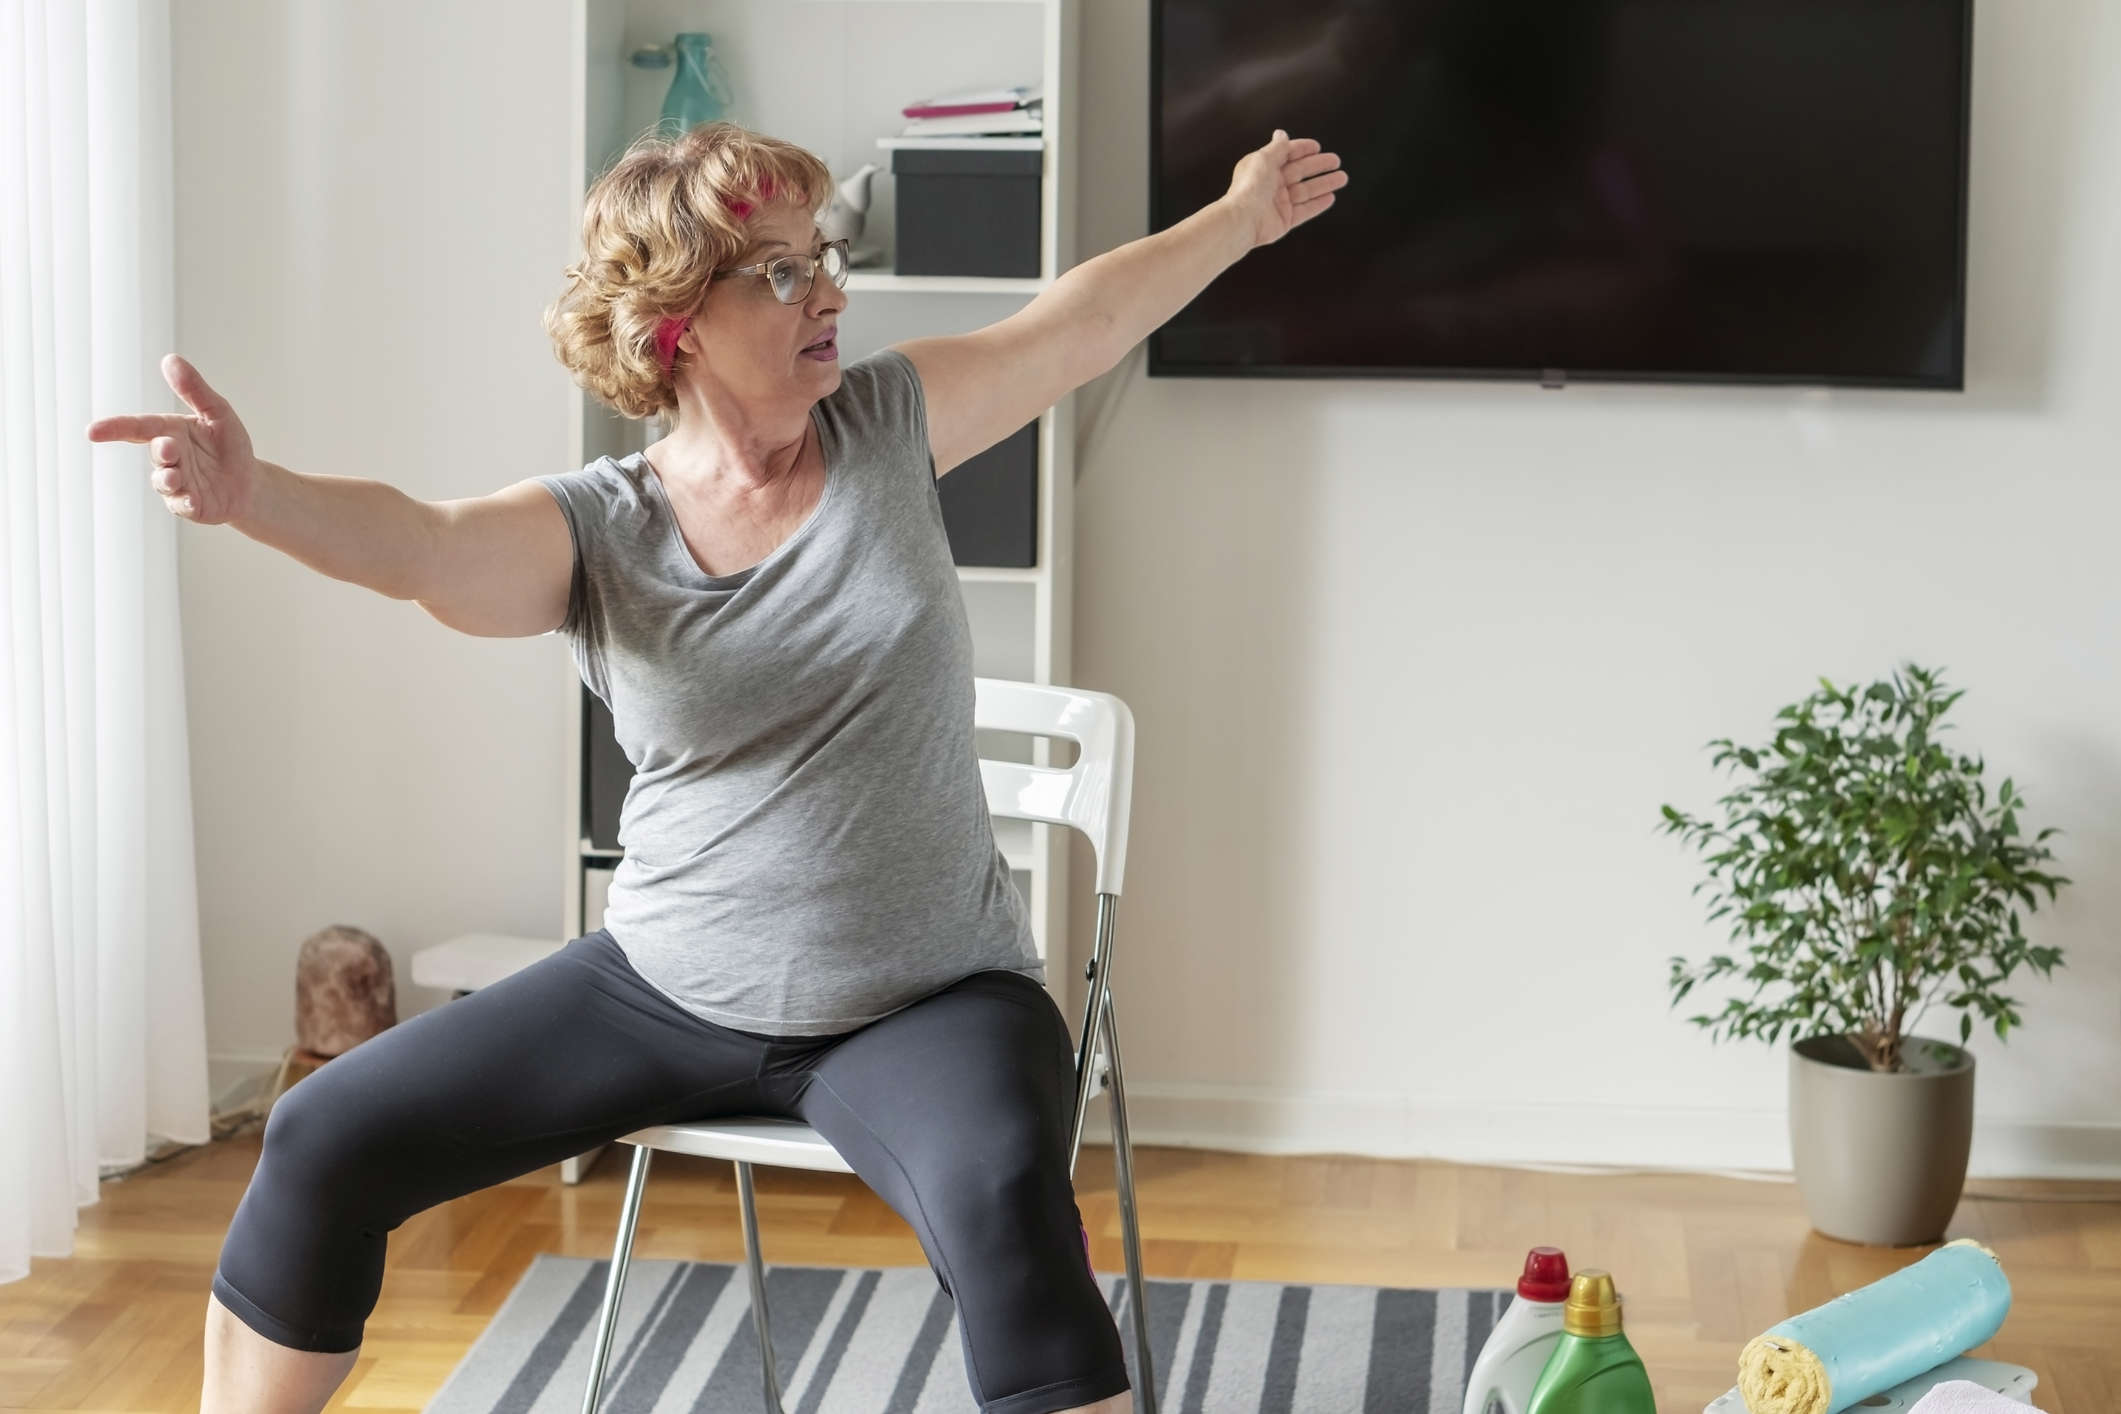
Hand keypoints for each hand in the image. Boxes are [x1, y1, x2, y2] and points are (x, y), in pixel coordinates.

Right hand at [84, 354, 259, 524]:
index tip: (92, 431)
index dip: (114, 428)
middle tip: (168, 446)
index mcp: (170, 431)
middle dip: (161, 451)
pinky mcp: (189, 505)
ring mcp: (177, 483)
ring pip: (164, 481)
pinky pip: (181, 504)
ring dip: (168, 478)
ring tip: (175, 476)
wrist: (249, 484)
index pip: (138, 427)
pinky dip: (184, 502)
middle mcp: (169, 458)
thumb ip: (194, 390)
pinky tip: (190, 500)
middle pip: (156, 453)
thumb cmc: (229, 446)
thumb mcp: (218, 413)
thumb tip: (170, 359)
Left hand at [1220, 129, 1347, 248]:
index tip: (1317, 146)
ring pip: (1306, 191)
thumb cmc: (1249, 187)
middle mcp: (1271, 184)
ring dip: (1324, 184)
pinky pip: (1305, 210)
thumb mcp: (1264, 158)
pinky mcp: (1284, 220)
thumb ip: (1277, 147)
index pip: (1287, 154)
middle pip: (1300, 172)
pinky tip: (1330, 197)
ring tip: (1341, 178)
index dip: (1302, 149)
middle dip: (1319, 165)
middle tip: (1336, 161)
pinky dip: (1318, 204)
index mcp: (1264, 167)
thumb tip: (1281, 133)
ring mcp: (1279, 203)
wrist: (1243, 219)